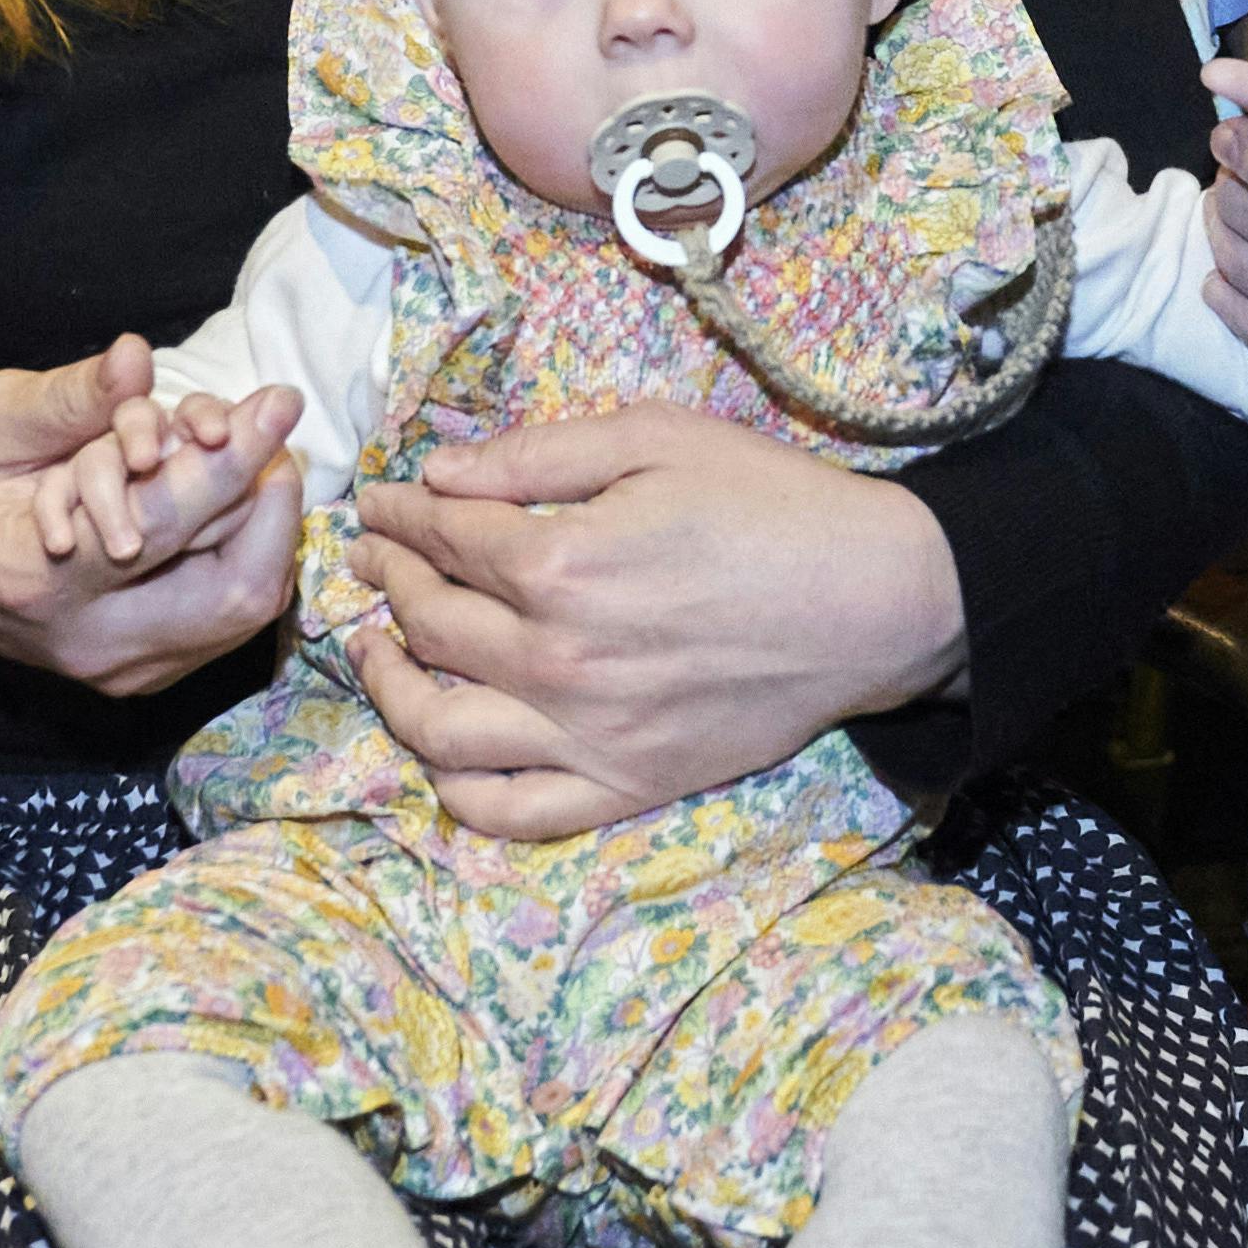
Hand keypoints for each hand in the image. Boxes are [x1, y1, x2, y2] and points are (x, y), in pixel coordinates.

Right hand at [0, 342, 306, 696]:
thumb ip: (68, 397)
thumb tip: (138, 358)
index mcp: (39, 578)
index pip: (167, 523)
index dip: (233, 459)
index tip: (278, 402)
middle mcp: (87, 641)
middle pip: (234, 590)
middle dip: (269, 500)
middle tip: (266, 426)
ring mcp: (117, 670)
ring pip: (245, 610)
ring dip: (263, 526)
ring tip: (242, 455)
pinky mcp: (140, 673)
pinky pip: (228, 618)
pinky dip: (243, 553)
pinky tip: (224, 501)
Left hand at [345, 403, 967, 841]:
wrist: (877, 601)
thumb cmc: (772, 504)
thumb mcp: (657, 437)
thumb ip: (536, 455)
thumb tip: (437, 475)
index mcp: (562, 565)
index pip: (442, 538)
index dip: (398, 514)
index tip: (379, 502)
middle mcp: (558, 661)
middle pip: (429, 624)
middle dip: (385, 580)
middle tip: (371, 557)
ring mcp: (587, 737)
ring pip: (438, 729)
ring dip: (387, 686)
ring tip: (374, 651)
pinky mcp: (624, 787)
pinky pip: (507, 811)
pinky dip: (453, 786)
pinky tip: (439, 745)